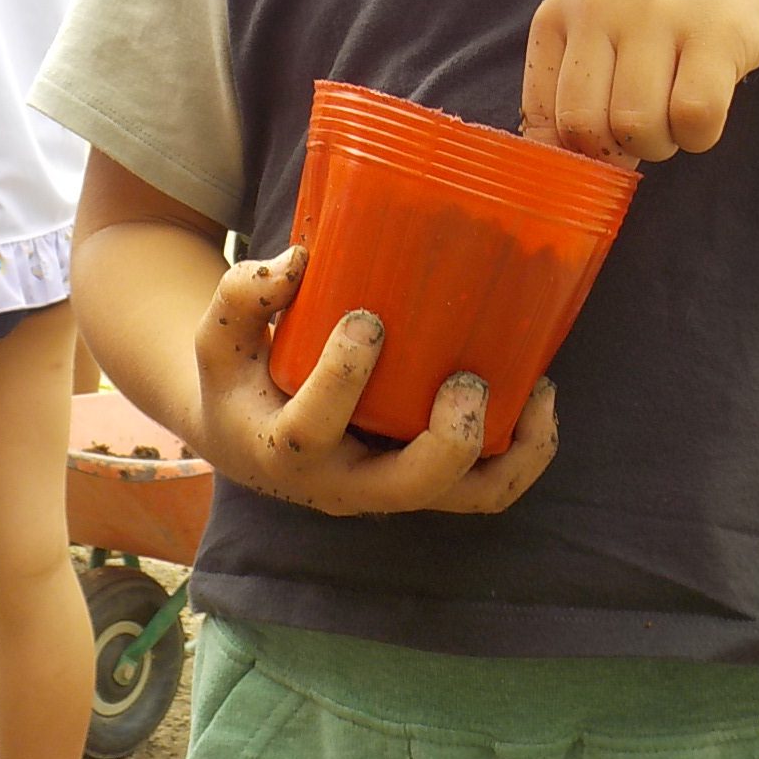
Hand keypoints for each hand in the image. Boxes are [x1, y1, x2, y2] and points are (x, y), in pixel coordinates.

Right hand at [192, 246, 558, 514]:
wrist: (248, 437)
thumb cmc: (239, 376)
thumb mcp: (218, 335)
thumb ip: (243, 293)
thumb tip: (301, 260)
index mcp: (284, 449)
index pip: (314, 426)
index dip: (345, 377)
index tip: (367, 318)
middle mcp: (344, 483)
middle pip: (409, 486)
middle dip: (449, 440)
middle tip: (466, 380)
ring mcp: (391, 489)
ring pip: (466, 498)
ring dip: (510, 452)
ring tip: (534, 390)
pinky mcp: (426, 482)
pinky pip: (488, 488)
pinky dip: (526, 452)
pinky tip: (540, 396)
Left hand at [522, 0, 758, 162]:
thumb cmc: (660, 8)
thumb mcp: (599, 29)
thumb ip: (570, 92)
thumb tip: (558, 175)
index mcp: (558, 14)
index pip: (542, 117)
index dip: (574, 152)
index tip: (602, 149)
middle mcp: (600, 7)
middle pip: (584, 127)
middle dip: (617, 152)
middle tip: (644, 129)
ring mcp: (657, 14)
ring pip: (636, 129)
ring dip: (661, 144)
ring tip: (675, 112)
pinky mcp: (717, 31)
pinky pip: (694, 118)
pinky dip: (700, 135)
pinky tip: (706, 110)